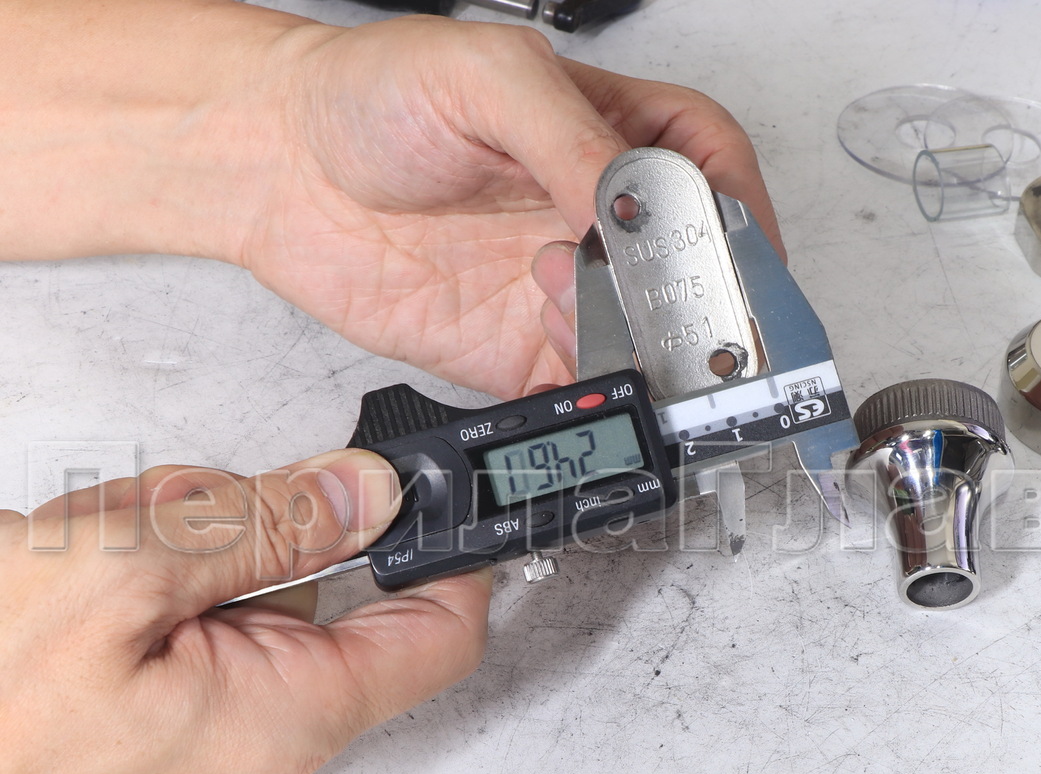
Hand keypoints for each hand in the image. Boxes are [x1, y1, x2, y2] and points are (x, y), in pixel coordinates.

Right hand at [0, 449, 490, 773]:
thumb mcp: (122, 576)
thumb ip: (267, 527)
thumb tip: (372, 494)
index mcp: (290, 710)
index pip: (442, 630)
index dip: (449, 547)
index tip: (428, 480)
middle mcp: (261, 723)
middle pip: (325, 580)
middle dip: (256, 520)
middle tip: (173, 514)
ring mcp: (200, 711)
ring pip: (240, 574)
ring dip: (175, 533)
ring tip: (90, 547)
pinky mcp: (146, 697)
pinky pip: (177, 602)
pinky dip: (133, 563)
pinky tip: (68, 565)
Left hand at [239, 16, 782, 398]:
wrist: (276, 166)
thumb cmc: (372, 94)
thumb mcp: (486, 74)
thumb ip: (571, 139)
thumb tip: (624, 213)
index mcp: (620, 136)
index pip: (714, 180)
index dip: (737, 223)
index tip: (729, 259)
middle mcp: (603, 220)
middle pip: (694, 278)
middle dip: (690, 304)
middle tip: (660, 311)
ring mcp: (569, 292)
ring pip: (647, 346)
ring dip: (630, 350)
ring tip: (559, 313)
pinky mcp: (522, 352)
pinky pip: (579, 393)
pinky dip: (586, 404)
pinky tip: (561, 377)